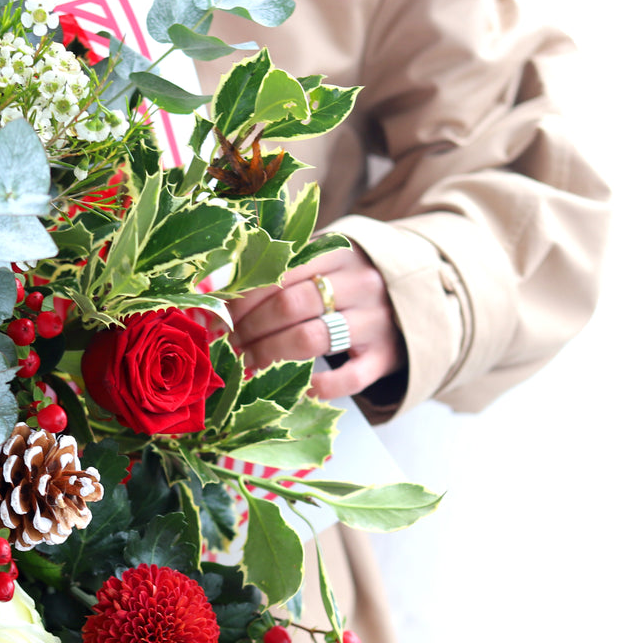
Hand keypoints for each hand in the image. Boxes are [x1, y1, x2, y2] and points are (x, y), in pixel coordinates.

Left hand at [227, 246, 405, 400]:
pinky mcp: (387, 357)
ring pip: (311, 340)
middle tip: (231, 345)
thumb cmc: (352, 280)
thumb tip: (221, 297)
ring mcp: (376, 322)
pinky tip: (296, 388)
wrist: (421, 294)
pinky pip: (347, 379)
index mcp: (339, 254)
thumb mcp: (325, 261)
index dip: (245, 300)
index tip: (223, 319)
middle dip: (251, 330)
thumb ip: (283, 271)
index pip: (280, 274)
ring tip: (248, 364)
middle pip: (290, 307)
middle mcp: (361, 284)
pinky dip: (316, 388)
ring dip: (269, 355)